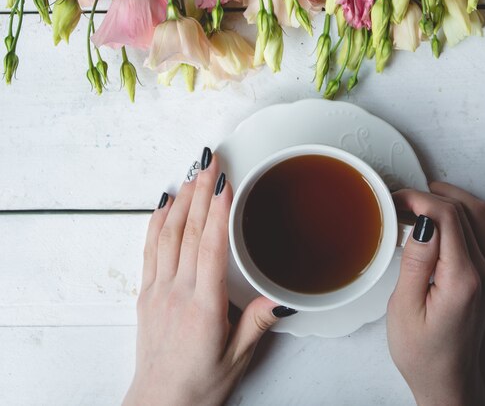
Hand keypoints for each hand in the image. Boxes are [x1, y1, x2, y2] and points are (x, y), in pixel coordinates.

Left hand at [123, 149, 286, 405]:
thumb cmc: (198, 385)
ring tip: (191, 171)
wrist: (158, 405)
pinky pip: (149, 248)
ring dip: (181, 199)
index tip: (224, 182)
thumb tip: (281, 299)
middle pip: (188, 231)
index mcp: (203, 306)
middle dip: (200, 191)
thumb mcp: (237, 358)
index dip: (217, 211)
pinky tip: (164, 202)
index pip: (210, 248)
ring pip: (167, 234)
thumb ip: (257, 324)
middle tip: (209, 161)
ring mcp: (158, 289)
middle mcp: (177, 292)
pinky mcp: (146, 292)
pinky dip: (157, 221)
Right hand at [387, 182, 484, 405]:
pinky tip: (438, 215)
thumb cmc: (422, 352)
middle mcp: (484, 272)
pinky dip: (460, 213)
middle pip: (464, 211)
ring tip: (420, 199)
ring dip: (450, 199)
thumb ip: (416, 261)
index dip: (419, 199)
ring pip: (479, 214)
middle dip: (429, 196)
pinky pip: (481, 229)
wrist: (447, 381)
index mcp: (462, 279)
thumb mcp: (405, 308)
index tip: (395, 200)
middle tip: (399, 201)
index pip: (447, 217)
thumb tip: (422, 222)